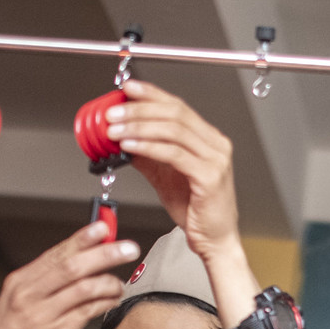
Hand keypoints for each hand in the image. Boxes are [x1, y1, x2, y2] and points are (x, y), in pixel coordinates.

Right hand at [0, 223, 140, 328]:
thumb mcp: (19, 305)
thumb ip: (46, 284)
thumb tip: (81, 261)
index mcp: (20, 283)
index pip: (56, 253)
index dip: (83, 238)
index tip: (104, 227)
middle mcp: (28, 296)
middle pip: (72, 266)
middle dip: (104, 253)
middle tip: (128, 248)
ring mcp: (41, 317)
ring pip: (82, 288)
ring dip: (108, 281)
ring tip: (120, 283)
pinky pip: (86, 313)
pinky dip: (104, 303)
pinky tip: (112, 300)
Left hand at [107, 80, 239, 262]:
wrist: (215, 240)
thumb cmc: (197, 211)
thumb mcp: (165, 177)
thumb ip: (147, 156)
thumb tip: (123, 138)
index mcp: (207, 139)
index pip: (177, 106)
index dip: (151, 94)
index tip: (128, 89)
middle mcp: (215, 144)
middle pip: (174, 113)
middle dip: (139, 109)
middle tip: (114, 112)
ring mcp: (215, 159)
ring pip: (173, 130)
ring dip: (139, 126)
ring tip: (115, 129)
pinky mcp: (209, 176)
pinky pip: (174, 154)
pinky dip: (148, 147)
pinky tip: (130, 146)